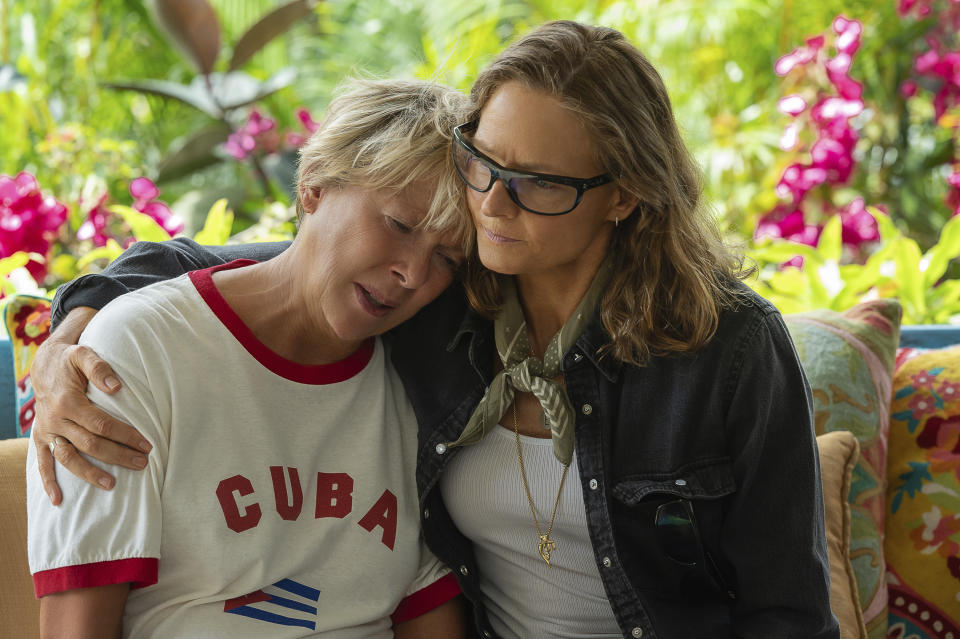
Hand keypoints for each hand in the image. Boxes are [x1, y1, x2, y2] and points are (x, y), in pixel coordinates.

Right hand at [31, 307, 151, 504]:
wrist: (42, 363)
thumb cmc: (70, 360)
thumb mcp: (83, 354)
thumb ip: (100, 369)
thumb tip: (117, 387)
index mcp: (69, 402)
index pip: (101, 425)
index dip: (125, 435)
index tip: (147, 444)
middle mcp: (56, 420)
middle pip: (90, 444)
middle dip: (118, 456)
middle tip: (142, 464)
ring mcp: (47, 432)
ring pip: (68, 458)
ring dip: (90, 474)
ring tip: (113, 485)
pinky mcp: (40, 438)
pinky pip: (42, 463)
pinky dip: (48, 482)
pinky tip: (58, 500)